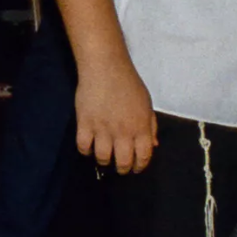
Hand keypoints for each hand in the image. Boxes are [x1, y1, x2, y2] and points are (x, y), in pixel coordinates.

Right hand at [76, 59, 157, 174]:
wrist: (105, 68)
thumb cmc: (129, 84)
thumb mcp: (147, 104)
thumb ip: (150, 126)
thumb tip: (153, 145)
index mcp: (141, 127)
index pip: (143, 157)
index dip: (139, 166)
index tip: (135, 167)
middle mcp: (123, 132)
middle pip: (122, 162)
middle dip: (122, 169)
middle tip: (119, 167)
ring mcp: (102, 129)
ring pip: (102, 157)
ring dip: (104, 161)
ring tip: (104, 156)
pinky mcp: (84, 123)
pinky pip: (83, 146)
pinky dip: (86, 150)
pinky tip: (89, 146)